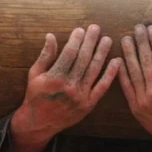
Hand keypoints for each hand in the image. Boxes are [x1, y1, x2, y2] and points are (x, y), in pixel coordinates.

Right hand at [10, 25, 119, 151]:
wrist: (39, 123)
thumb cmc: (36, 95)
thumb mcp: (35, 74)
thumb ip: (45, 55)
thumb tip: (51, 35)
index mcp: (54, 78)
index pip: (69, 54)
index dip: (76, 40)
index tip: (81, 29)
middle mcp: (69, 86)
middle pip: (83, 59)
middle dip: (90, 42)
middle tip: (96, 28)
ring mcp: (81, 96)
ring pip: (94, 70)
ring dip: (102, 53)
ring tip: (107, 39)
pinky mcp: (89, 104)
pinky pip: (102, 86)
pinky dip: (111, 74)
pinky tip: (117, 61)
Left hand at [119, 24, 151, 151]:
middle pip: (146, 61)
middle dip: (142, 42)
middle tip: (137, 28)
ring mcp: (143, 98)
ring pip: (134, 71)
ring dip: (129, 54)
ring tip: (126, 39)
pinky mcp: (135, 106)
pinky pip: (127, 87)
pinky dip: (122, 74)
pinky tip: (119, 61)